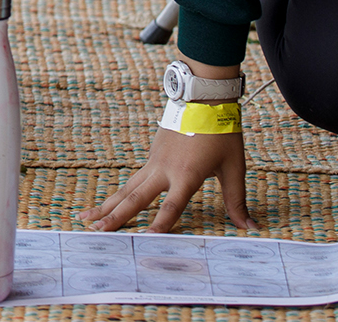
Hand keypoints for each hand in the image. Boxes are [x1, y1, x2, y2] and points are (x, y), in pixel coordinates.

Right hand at [79, 127, 254, 232]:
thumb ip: (237, 199)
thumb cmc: (221, 132)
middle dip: (115, 215)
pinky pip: (134, 179)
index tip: (147, 239)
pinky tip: (111, 203)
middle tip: (96, 230)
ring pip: (127, 187)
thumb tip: (249, 225)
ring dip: (108, 204)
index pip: (171, 206)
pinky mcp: (153, 154)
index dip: (161, 224)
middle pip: (135, 197)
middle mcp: (164, 169)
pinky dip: (120, 193)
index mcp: (186, 174)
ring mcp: (155, 160)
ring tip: (88, 217)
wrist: (202, 97)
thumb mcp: (234, 166)